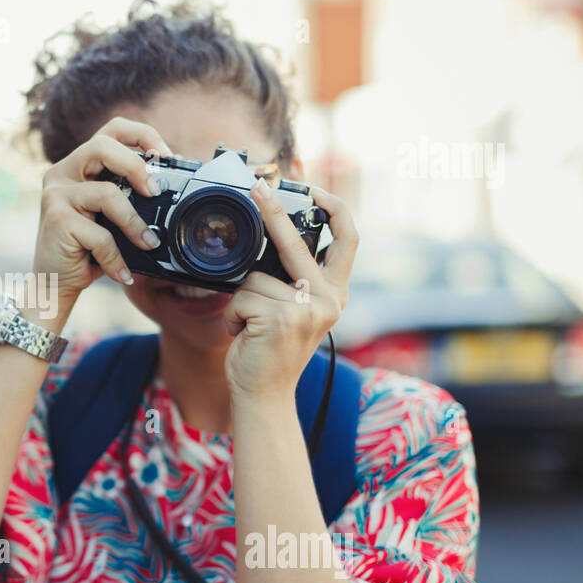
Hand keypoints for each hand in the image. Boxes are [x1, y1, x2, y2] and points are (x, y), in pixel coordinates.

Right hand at [33, 117, 171, 314]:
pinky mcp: (57, 219)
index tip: (165, 157)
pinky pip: (100, 235)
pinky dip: (116, 257)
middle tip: (154, 192)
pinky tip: (122, 273)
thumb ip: (128, 197)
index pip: (111, 129)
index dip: (142, 135)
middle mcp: (63, 172)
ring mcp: (56, 194)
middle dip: (137, 166)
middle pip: (102, 146)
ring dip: (134, 224)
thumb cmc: (86, 249)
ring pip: (107, 193)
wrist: (53, 284)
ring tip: (148, 244)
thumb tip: (169, 186)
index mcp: (79, 165)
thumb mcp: (110, 218)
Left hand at [221, 181, 359, 400]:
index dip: (335, 208)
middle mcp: (328, 300)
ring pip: (254, 278)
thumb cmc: (271, 352)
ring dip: (242, 301)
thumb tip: (271, 235)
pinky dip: (233, 315)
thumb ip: (294, 281)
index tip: (314, 189)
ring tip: (251, 327)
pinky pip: (240, 297)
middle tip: (259, 186)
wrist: (265, 396)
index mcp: (335, 293)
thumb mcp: (295, 312)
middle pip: (297, 242)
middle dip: (274, 211)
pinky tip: (244, 335)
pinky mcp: (280, 319)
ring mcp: (306, 309)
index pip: (349, 239)